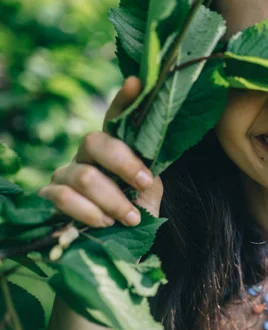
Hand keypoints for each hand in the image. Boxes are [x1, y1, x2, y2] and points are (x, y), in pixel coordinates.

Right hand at [38, 77, 163, 227]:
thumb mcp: (149, 189)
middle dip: (125, 165)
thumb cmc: (136, 212)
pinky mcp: (50, 196)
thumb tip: (155, 145)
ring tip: (130, 218)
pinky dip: (89, 213)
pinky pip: (64, 198)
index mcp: (115, 147)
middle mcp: (87, 154)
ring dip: (113, 200)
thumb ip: (149, 166)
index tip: (137, 82)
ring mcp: (65, 173)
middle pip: (96, 142)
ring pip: (84, 177)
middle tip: (144, 185)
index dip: (124, 99)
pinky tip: (104, 224)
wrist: (119, 246)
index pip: (116, 117)